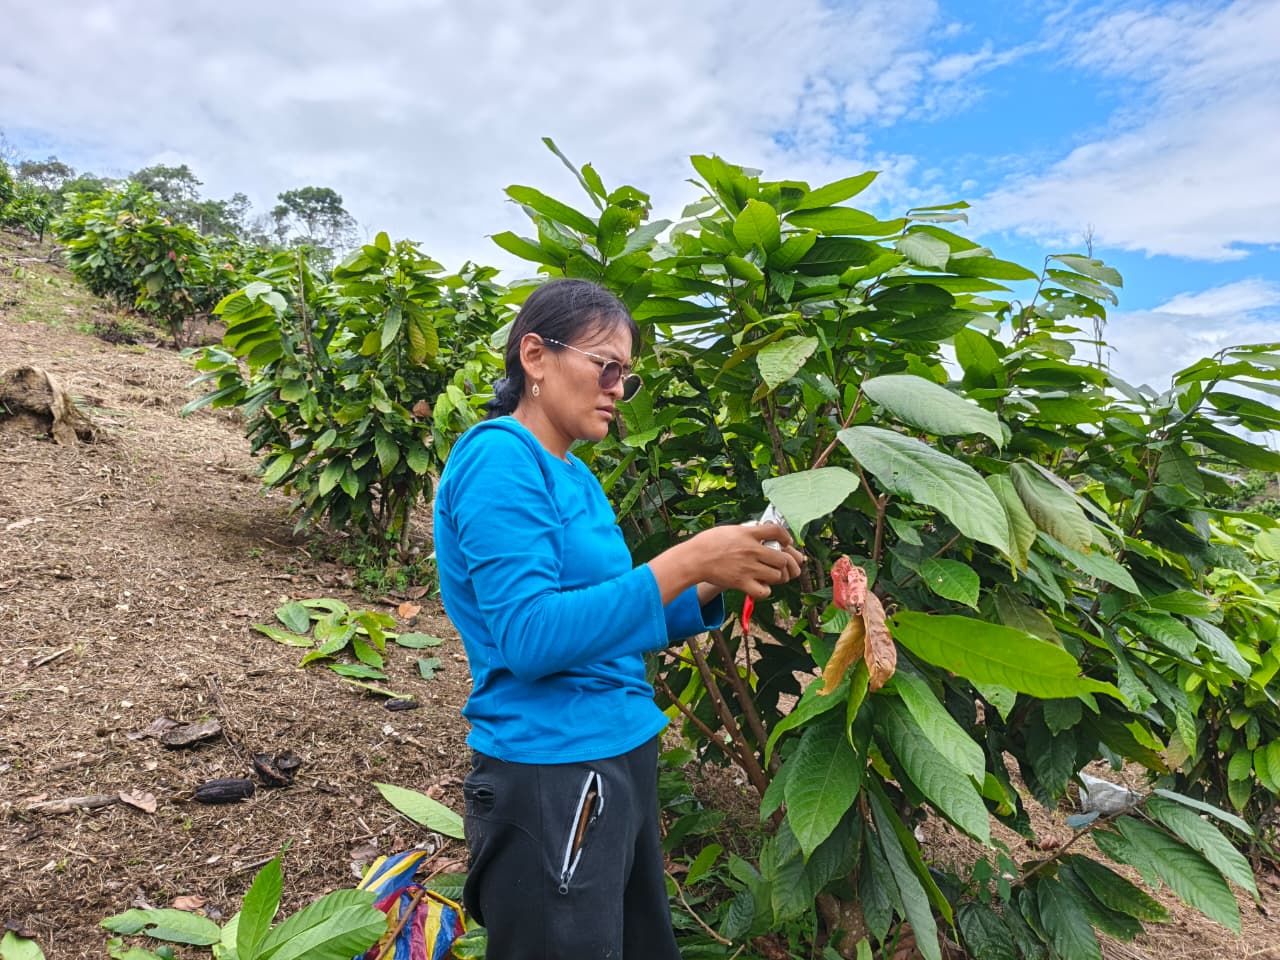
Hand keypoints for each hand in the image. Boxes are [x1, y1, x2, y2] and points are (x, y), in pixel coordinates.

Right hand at [688, 522, 804, 598]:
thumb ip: (748, 532)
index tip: (786, 542)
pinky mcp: (742, 583)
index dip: (786, 537)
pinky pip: (764, 591)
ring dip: (776, 577)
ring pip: (777, 576)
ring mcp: (748, 568)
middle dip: (784, 563)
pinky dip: (765, 590)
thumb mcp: (731, 529)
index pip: (777, 531)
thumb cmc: (708, 543)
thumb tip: (761, 533)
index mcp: (748, 534)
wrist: (694, 558)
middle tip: (778, 564)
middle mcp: (752, 550)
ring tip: (769, 575)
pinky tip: (759, 586)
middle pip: (783, 558)